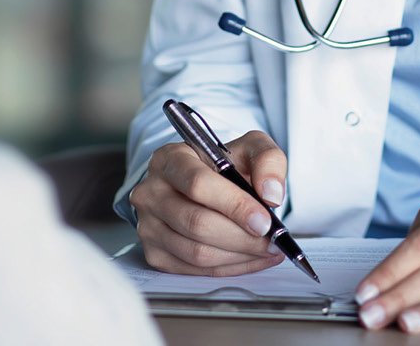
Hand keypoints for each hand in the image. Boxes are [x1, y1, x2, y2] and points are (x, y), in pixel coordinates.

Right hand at [129, 130, 289, 275]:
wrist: (201, 184)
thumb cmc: (222, 166)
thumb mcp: (249, 148)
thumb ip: (267, 160)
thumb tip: (271, 193)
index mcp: (170, 159)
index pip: (198, 184)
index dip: (234, 206)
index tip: (264, 220)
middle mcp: (152, 191)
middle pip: (197, 223)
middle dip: (242, 237)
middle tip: (272, 241)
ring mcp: (148, 225)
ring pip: (197, 252)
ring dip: (239, 256)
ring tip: (266, 250)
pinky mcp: (154, 253)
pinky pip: (195, 270)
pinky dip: (230, 268)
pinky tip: (250, 258)